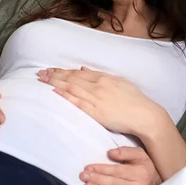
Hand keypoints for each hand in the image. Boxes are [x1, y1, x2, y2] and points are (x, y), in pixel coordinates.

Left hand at [38, 67, 163, 135]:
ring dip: (55, 83)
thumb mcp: (118, 82)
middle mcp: (98, 85)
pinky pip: (78, 103)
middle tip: (40, 74)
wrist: (146, 115)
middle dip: (54, 75)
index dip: (62, 71)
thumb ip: (100, 75)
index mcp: (103, 78)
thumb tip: (84, 69)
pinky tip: (55, 93)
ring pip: (72, 88)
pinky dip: (66, 96)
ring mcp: (97, 98)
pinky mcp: (97, 112)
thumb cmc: (134, 100)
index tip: (49, 70)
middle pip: (71, 78)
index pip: (77, 73)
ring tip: (43, 80)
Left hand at [80, 147, 161, 184]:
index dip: (102, 169)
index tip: (89, 167)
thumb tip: (110, 153)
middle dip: (97, 179)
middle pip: (114, 183)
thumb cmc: (144, 167)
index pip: (117, 170)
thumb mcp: (139, 154)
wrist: (155, 183)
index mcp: (139, 172)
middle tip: (83, 176)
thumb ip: (126, 152)